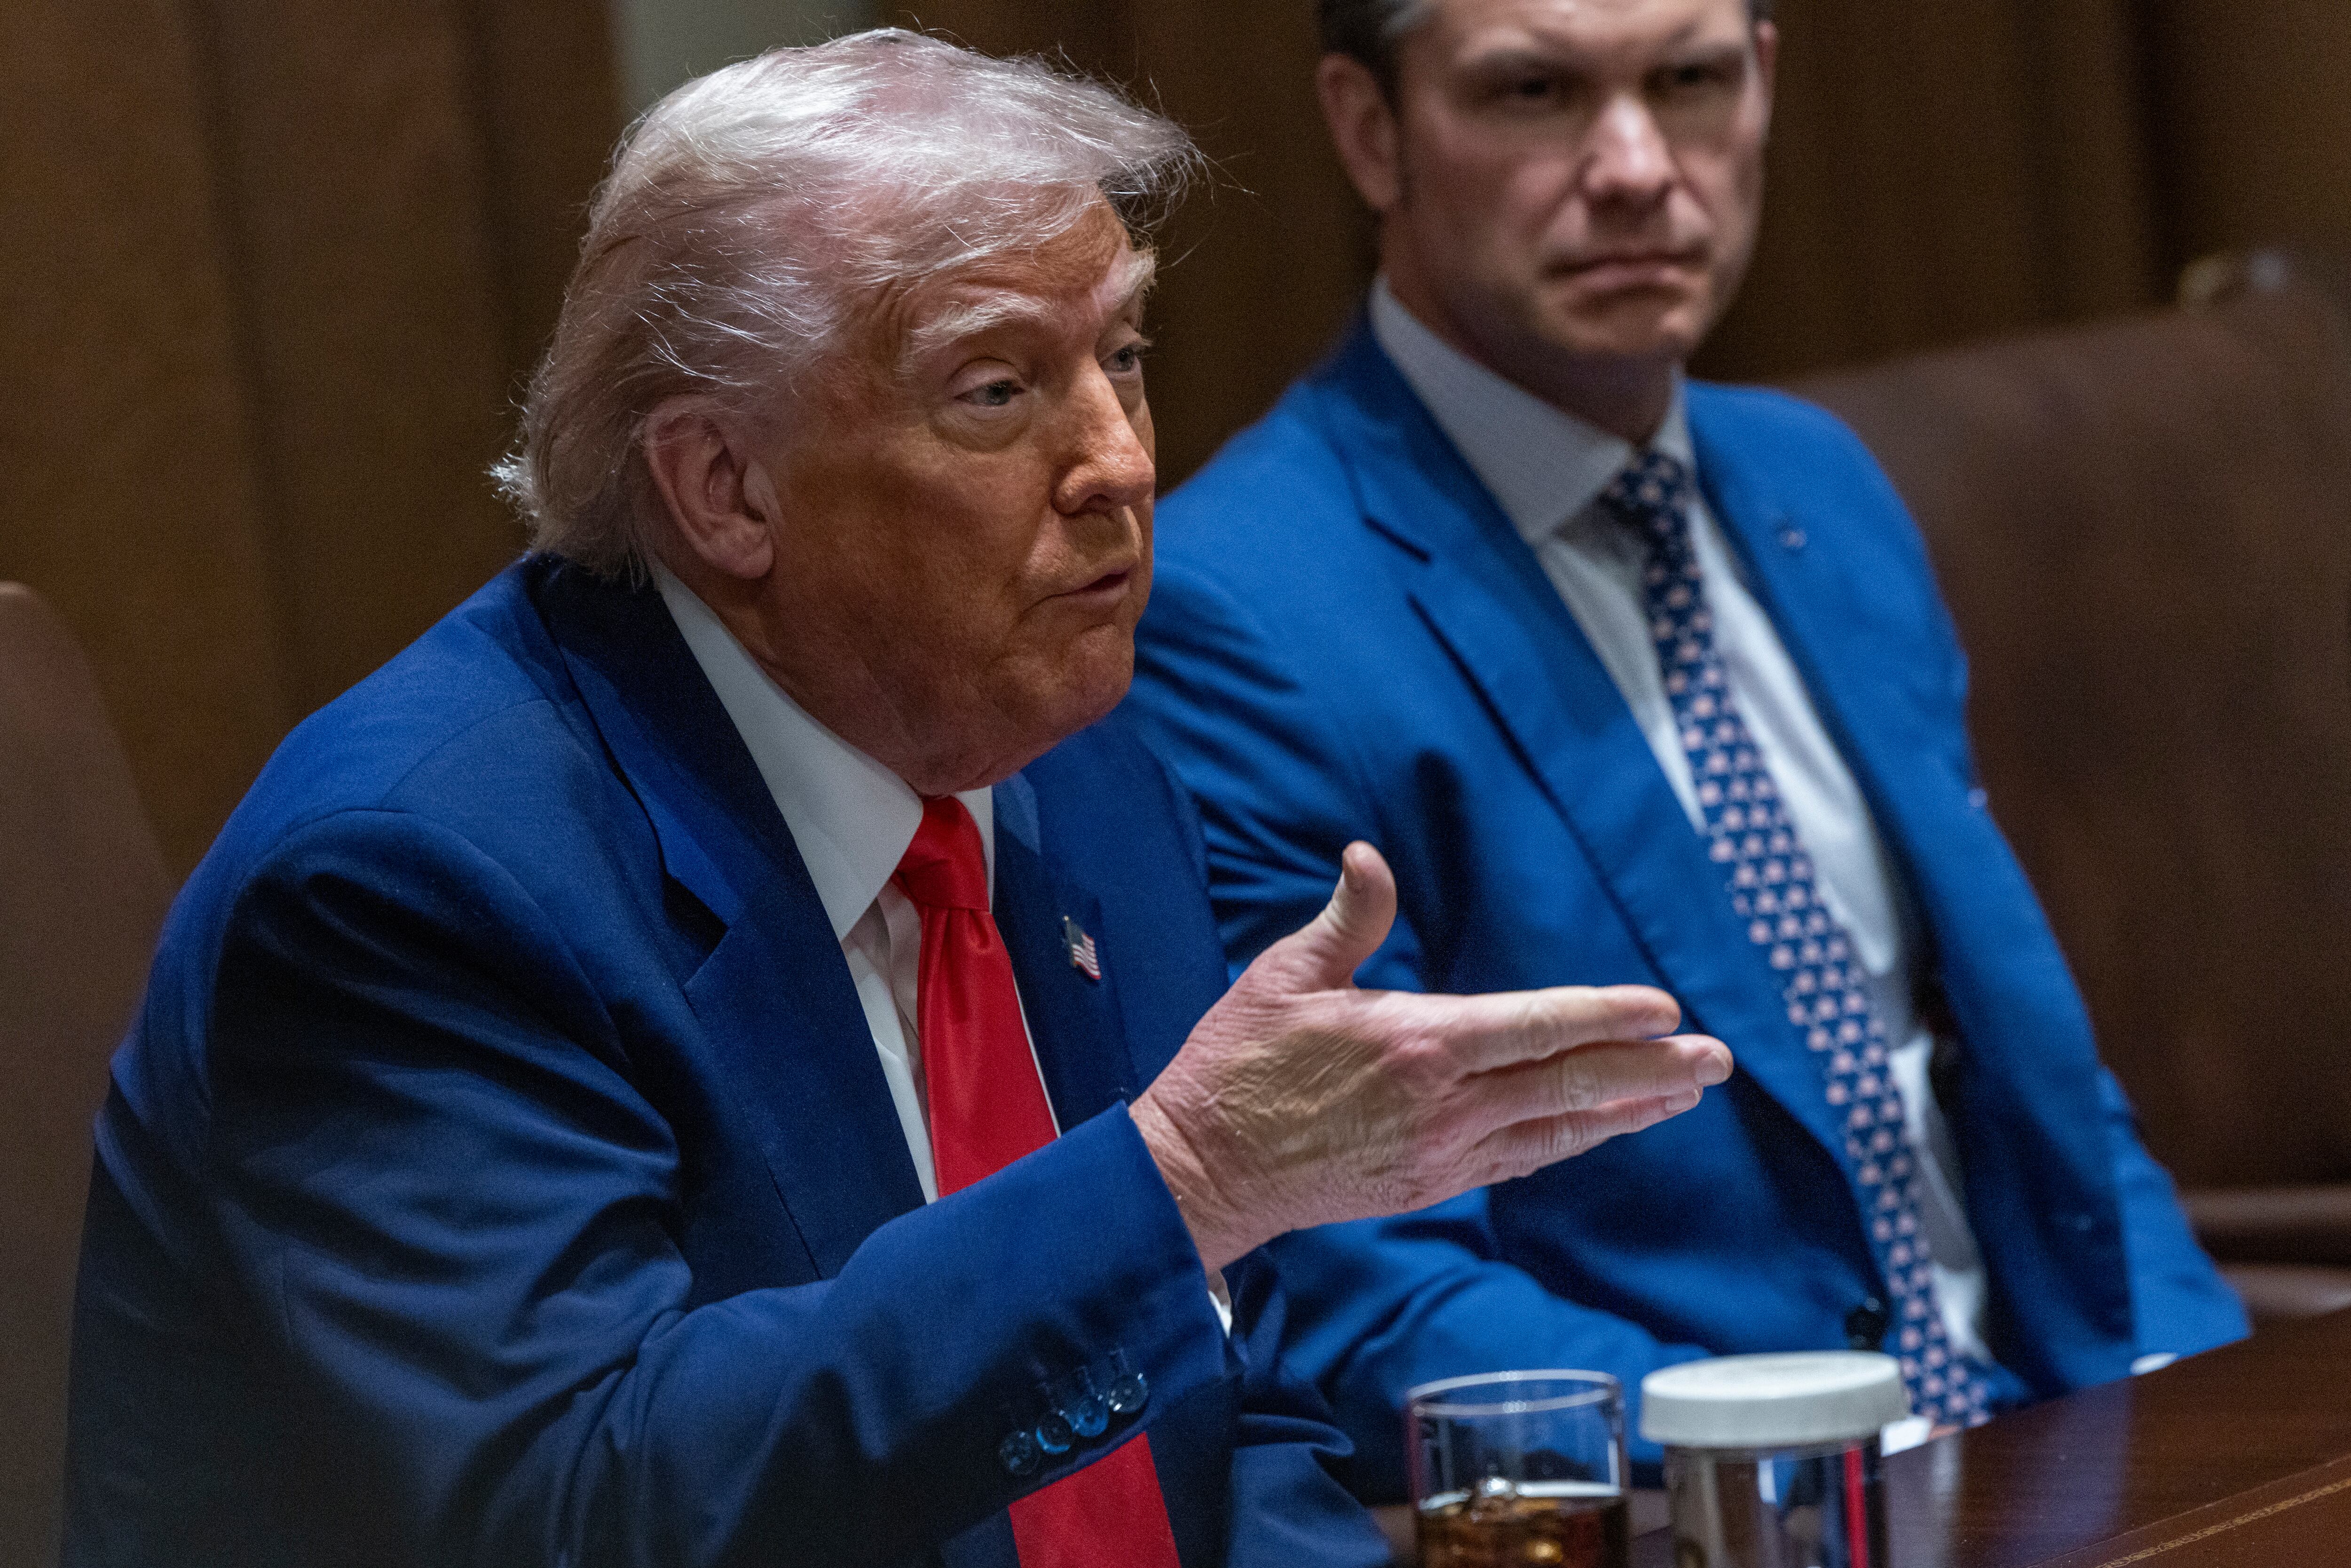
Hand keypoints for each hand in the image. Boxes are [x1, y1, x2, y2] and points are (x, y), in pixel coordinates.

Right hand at [1131, 843, 1732, 1270]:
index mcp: (1414, 1042)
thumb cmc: (1238, 1065)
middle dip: (1651, 1069)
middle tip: (1717, 1058)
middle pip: (1570, 1085)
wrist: (1204, 1170)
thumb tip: (1368, 856)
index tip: (1665, 1009)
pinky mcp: (1431, 1184)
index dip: (1607, 1016)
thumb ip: (1345, 918)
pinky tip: (1606, 1126)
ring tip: (1686, 1094)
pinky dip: (1574, 1140)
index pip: (1536, 1027)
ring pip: (1559, 1130)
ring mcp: (1442, 1153)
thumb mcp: (1283, 976)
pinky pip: (1522, 1159)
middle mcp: (1443, 1104)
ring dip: (1629, 1109)